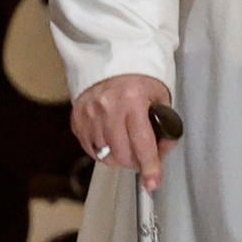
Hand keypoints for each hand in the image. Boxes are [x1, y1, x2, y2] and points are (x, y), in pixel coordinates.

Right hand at [73, 74, 179, 191]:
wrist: (110, 60)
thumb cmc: (138, 78)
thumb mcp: (159, 96)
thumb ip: (164, 125)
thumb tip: (162, 153)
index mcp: (132, 100)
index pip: (142, 142)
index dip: (150, 166)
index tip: (153, 182)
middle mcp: (108, 108)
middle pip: (122, 154)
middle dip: (135, 162)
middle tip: (141, 156)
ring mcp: (89, 114)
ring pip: (105, 155)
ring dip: (119, 158)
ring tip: (126, 145)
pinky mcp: (77, 119)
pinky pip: (91, 149)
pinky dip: (103, 152)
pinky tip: (111, 142)